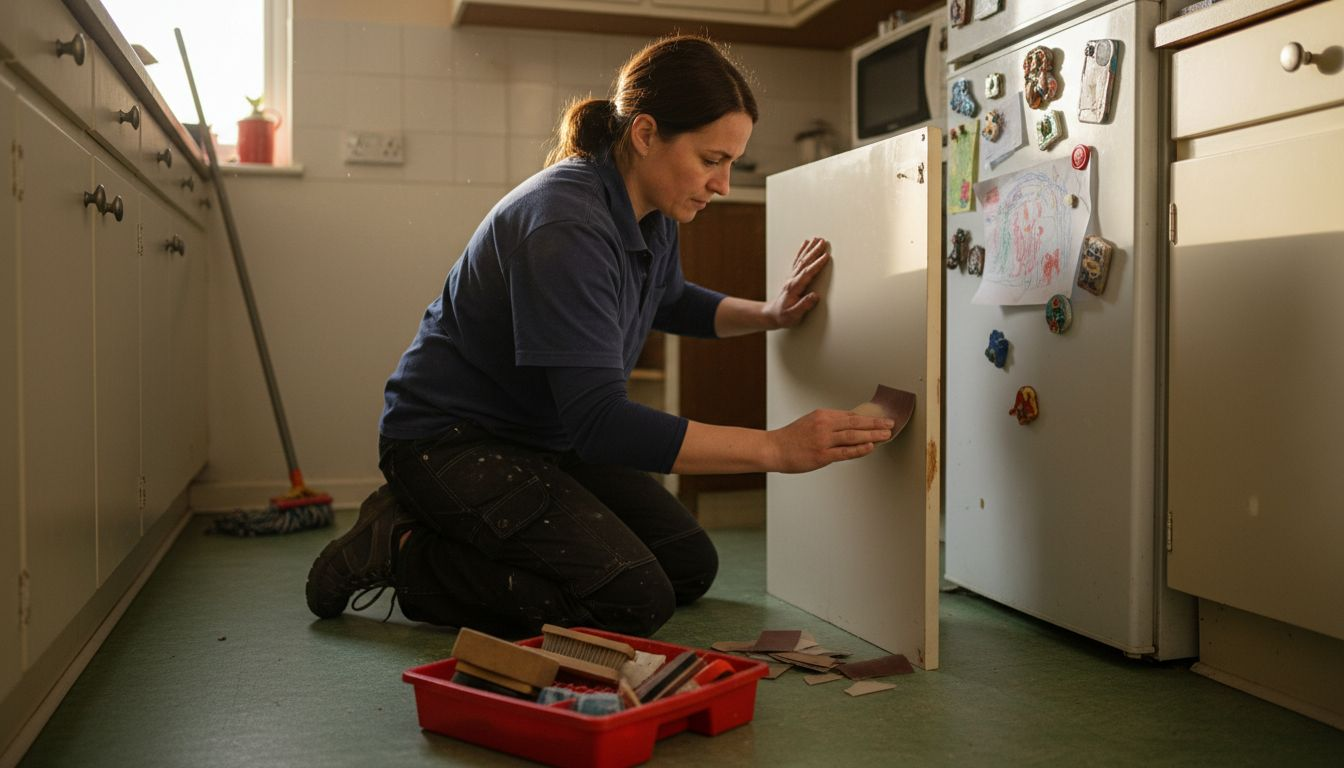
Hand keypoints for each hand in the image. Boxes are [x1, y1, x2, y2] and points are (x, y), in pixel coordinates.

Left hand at [763, 237, 829, 329]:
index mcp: (794, 287)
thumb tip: (815, 296)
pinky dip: (802, 251)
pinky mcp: (792, 276)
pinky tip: (805, 244)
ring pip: (801, 259)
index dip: (816, 264)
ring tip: (817, 239)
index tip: (825, 256)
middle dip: (814, 251)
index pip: (807, 273)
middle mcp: (792, 279)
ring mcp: (791, 277)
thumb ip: (804, 305)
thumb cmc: (783, 316)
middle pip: (804, 262)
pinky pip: (797, 260)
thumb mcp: (794, 315)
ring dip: (810, 248)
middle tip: (823, 241)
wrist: (772, 314)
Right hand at [768, 409, 893, 472]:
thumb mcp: (811, 422)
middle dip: (875, 423)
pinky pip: (845, 452)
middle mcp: (824, 425)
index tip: (880, 419)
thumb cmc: (791, 438)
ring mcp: (823, 440)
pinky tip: (870, 447)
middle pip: (855, 422)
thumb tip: (850, 426)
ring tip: (886, 435)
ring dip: (872, 435)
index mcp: (823, 415)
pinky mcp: (821, 455)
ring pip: (853, 436)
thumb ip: (829, 424)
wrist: (774, 449)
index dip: (868, 418)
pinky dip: (859, 449)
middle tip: (889, 424)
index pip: (850, 415)